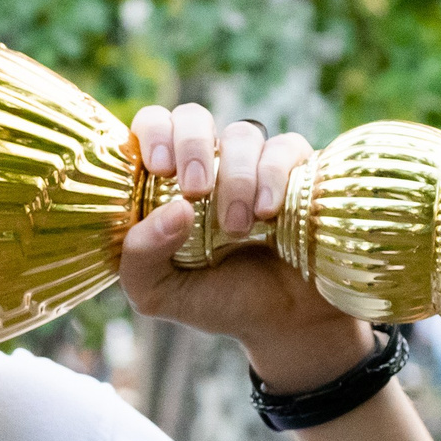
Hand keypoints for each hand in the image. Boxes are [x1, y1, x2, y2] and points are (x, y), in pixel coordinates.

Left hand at [118, 104, 370, 393]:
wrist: (286, 324)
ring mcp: (256, 164)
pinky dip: (275, 175)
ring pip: (242, 133)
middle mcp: (209, 164)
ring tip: (238, 228)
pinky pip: (287, 147)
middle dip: (192, 145)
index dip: (154, 132)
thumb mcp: (159, 293)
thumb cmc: (218, 302)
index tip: (159, 167)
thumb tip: (173, 209)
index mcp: (166, 183)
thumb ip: (140, 257)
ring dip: (235, 177)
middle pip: (194, 116)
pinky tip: (269, 212)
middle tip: (195, 189)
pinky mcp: (300, 171)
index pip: (153, 126)